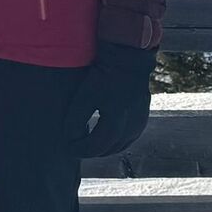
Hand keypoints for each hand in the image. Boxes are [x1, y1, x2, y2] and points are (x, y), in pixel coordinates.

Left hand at [63, 40, 156, 157]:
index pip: (96, 147)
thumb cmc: (104, 75)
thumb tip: (70, 138)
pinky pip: (129, 138)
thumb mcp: (85, 95)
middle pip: (108, 149)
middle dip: (91, 151)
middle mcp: (130, 127)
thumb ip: (76, 118)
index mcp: (116, 122)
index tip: (68, 148)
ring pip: (120, 146)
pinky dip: (116, 141)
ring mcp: (139, 123)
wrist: (129, 59)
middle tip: (76, 147)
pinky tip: (106, 136)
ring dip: (104, 148)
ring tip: (89, 143)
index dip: (81, 150)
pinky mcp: (142, 117)